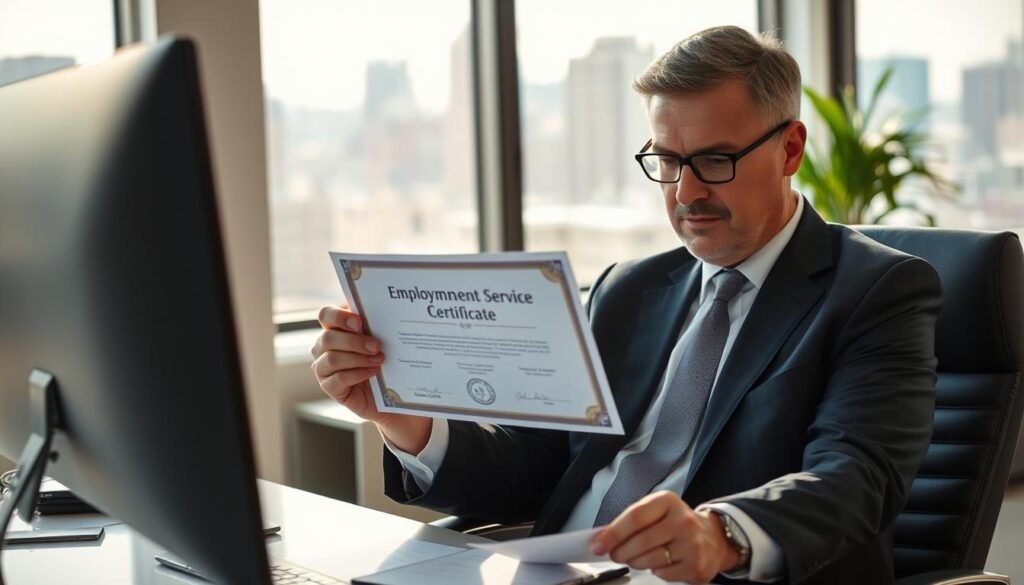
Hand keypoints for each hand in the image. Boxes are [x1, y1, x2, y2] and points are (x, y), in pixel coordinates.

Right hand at [311, 305, 430, 452]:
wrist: (387, 393)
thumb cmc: (379, 360)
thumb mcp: (377, 340)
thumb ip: (371, 326)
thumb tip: (379, 313)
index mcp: (333, 329)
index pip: (326, 315)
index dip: (339, 316)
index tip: (359, 322)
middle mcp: (323, 347)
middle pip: (328, 338)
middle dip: (354, 341)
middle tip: (377, 345)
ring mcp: (322, 368)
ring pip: (332, 359)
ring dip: (358, 358)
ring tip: (378, 360)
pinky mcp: (329, 387)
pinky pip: (339, 378)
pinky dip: (358, 374)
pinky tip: (372, 372)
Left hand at [589, 491, 738, 583]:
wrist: (713, 537)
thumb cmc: (675, 523)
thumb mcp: (655, 511)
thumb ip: (630, 521)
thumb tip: (602, 538)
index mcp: (668, 501)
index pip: (634, 517)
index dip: (613, 533)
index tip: (597, 545)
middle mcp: (682, 520)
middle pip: (640, 541)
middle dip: (620, 552)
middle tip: (614, 554)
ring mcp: (692, 543)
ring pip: (649, 560)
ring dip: (635, 562)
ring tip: (635, 558)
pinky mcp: (696, 565)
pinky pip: (662, 573)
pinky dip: (654, 571)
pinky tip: (659, 563)